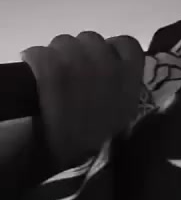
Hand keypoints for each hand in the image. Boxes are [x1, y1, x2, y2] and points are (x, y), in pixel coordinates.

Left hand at [21, 32, 144, 170]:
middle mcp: (106, 62)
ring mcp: (76, 61)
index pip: (126, 44)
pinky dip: (32, 63)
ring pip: (62, 42)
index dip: (112, 50)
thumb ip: (125, 90)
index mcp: (129, 76)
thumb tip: (116, 77)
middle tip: (71, 75)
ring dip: (55, 56)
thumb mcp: (124, 115)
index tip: (102, 63)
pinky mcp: (47, 65)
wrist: (64, 160)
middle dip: (80, 54)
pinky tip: (31, 80)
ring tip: (49, 79)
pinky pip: (36, 51)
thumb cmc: (96, 141)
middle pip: (91, 40)